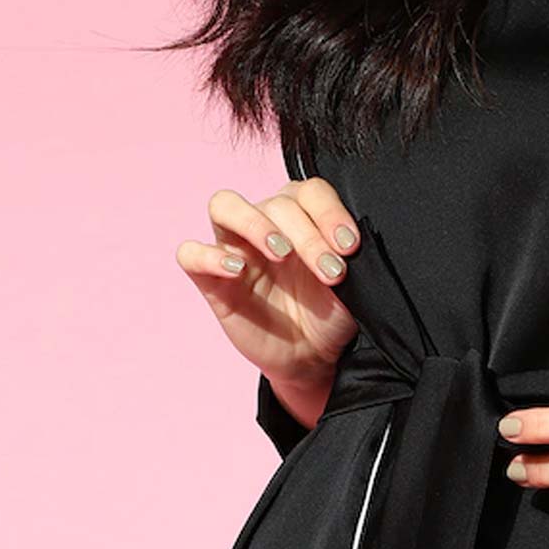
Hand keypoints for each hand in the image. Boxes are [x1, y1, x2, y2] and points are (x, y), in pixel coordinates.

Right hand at [175, 176, 360, 390]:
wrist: (312, 357)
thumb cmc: (331, 311)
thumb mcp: (353, 285)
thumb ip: (352, 258)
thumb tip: (357, 242)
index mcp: (303, 215)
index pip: (310, 191)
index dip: (331, 213)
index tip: (350, 248)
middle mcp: (267, 223)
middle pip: (277, 202)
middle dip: (308, 236)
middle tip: (330, 272)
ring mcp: (235, 248)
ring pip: (224, 205)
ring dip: (255, 224)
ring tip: (281, 254)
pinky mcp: (212, 281)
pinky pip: (190, 254)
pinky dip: (208, 255)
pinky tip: (237, 270)